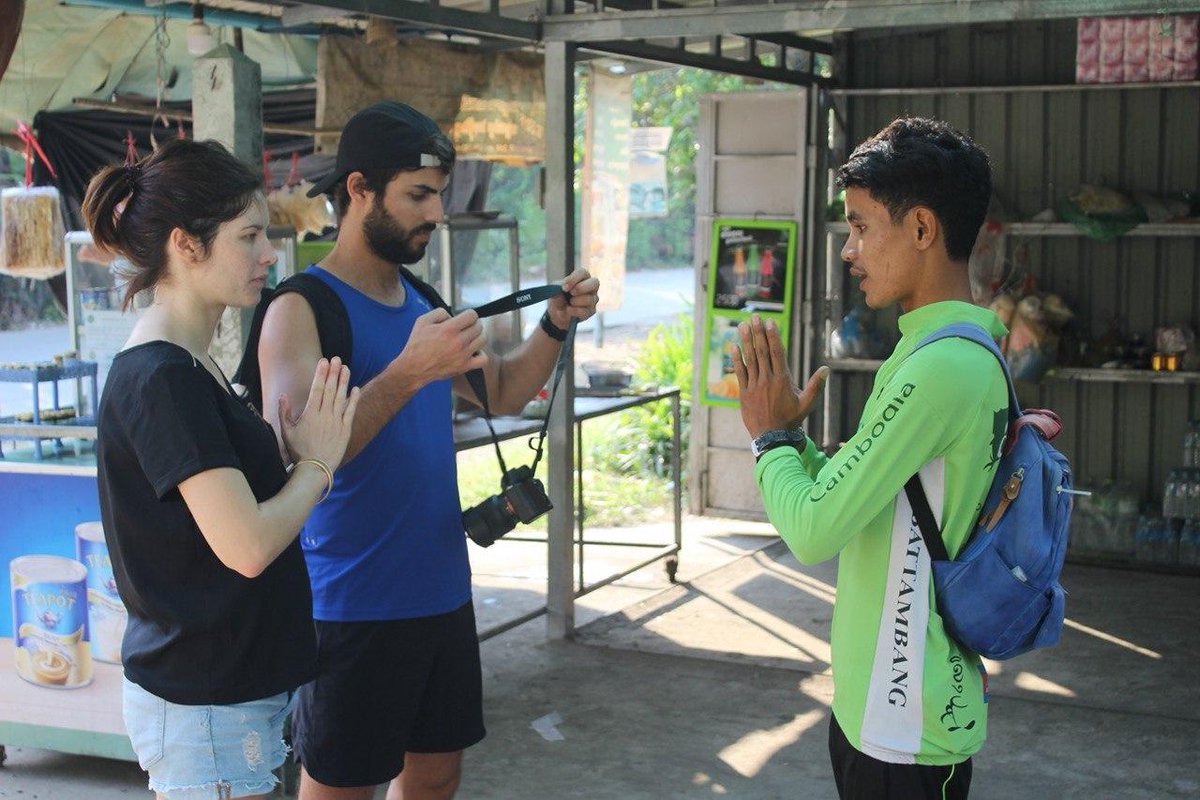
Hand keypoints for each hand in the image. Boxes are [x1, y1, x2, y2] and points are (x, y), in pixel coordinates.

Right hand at [278, 357, 360, 468]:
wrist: (315, 469)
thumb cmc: (299, 451)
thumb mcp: (286, 432)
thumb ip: (284, 412)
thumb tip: (282, 395)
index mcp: (310, 414)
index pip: (317, 389)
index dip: (321, 374)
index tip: (323, 361)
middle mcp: (324, 415)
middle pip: (330, 389)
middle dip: (333, 372)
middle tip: (336, 358)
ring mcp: (336, 422)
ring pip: (341, 397)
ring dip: (343, 381)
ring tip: (345, 367)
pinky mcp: (346, 430)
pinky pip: (350, 411)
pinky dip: (353, 399)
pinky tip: (354, 388)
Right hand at [393, 307, 488, 383]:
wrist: (414, 368)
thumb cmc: (417, 345)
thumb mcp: (422, 321)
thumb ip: (440, 312)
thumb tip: (453, 316)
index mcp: (449, 329)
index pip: (472, 315)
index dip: (468, 314)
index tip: (464, 318)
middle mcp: (458, 341)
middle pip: (478, 326)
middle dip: (472, 324)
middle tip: (465, 327)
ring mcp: (463, 355)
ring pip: (483, 339)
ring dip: (477, 336)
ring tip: (469, 338)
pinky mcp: (465, 366)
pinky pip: (483, 359)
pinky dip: (481, 354)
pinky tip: (473, 351)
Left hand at [547, 268, 599, 328]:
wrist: (558, 312)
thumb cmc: (559, 296)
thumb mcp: (554, 292)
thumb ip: (555, 292)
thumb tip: (558, 294)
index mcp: (582, 277)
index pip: (583, 272)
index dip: (574, 278)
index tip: (564, 287)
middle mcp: (591, 287)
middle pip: (595, 283)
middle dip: (581, 288)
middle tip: (571, 293)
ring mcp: (593, 299)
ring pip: (590, 299)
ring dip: (576, 301)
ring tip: (569, 303)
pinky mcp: (591, 311)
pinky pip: (586, 311)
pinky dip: (575, 311)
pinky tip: (568, 310)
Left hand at [733, 315, 828, 437]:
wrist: (772, 437)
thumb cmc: (791, 419)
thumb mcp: (807, 403)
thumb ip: (815, 385)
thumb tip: (826, 369)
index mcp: (782, 379)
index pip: (777, 352)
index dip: (772, 336)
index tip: (770, 322)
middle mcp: (767, 379)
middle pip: (761, 351)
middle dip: (758, 333)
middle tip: (754, 317)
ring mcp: (754, 385)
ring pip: (750, 359)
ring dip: (746, 341)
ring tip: (742, 326)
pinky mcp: (744, 392)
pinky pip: (740, 372)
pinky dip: (737, 359)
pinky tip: (734, 347)